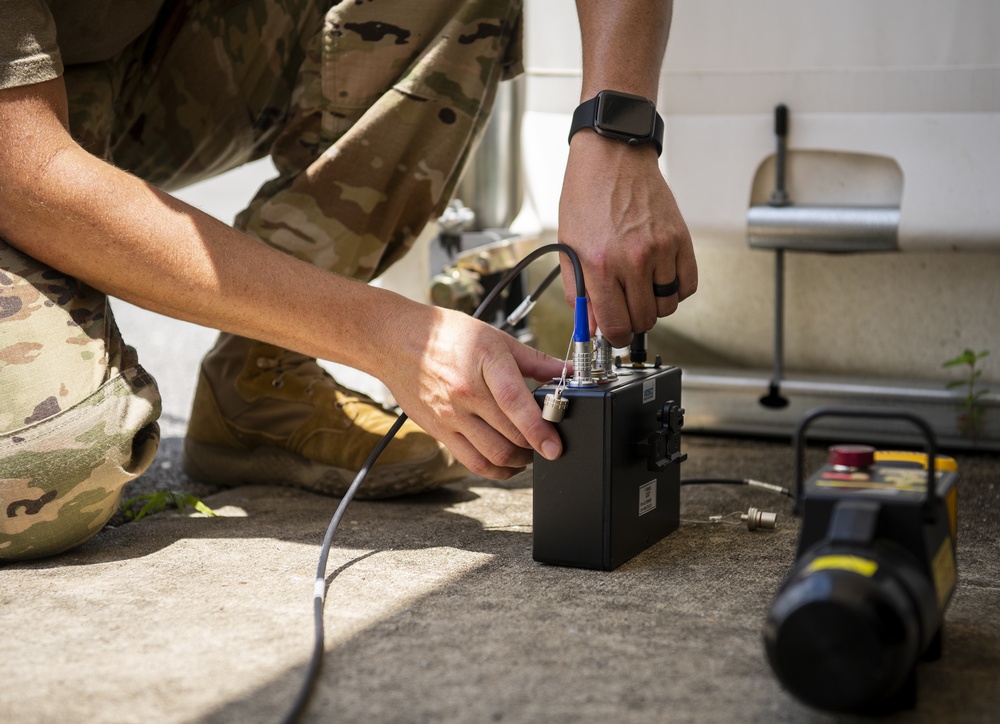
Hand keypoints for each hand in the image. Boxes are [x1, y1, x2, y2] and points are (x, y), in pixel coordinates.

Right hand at [382, 306, 566, 479]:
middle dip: (535, 446)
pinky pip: (471, 461)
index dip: (539, 429)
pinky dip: (495, 469)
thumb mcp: (494, 337)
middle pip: (509, 434)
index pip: (515, 403)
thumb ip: (534, 359)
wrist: (395, 341)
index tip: (555, 447)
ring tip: (529, 453)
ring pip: (493, 454)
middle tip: (548, 444)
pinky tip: (506, 463)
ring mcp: (451, 415)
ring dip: (518, 462)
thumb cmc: (446, 335)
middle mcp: (466, 392)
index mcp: (485, 362)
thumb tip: (565, 370)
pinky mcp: (439, 430)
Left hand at [558, 132, 696, 346]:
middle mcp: (632, 259)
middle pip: (644, 320)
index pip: (616, 325)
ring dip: (654, 306)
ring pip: (668, 307)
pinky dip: (676, 291)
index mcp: (600, 264)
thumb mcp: (569, 246)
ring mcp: (660, 250)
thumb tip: (591, 326)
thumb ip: (579, 291)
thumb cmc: (586, 197)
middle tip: (625, 309)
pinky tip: (660, 279)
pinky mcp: (680, 239)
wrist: (612, 157)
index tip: (613, 333)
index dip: (614, 336)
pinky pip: (687, 286)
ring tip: (641, 289)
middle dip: (633, 322)